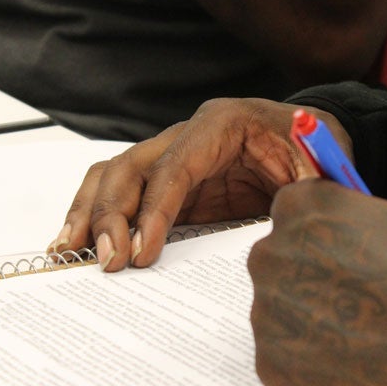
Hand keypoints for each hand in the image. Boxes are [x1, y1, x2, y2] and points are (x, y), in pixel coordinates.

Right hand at [48, 98, 348, 270]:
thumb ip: (306, 186)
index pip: (175, 167)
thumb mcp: (318, 161)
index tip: (142, 251)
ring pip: (112, 176)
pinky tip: (76, 244)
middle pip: (130, 168)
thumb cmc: (310, 144)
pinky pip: (122, 193)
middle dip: (112, 214)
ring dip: (88, 213)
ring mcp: (170, 158)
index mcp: (220, 124)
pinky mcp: (167, 184)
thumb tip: (291, 220)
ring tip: (68, 252)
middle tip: (107, 262)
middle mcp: (185, 135)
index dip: (156, 210)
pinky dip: (95, 216)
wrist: (308, 135)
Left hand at [249, 181, 386, 385]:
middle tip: (357, 304)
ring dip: (312, 328)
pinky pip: (285, 364)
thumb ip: (379, 223)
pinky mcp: (275, 367)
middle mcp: (273, 255)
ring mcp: (268, 314)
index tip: (344, 254)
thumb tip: (381, 237)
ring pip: (281, 318)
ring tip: (364, 344)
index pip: (294, 214)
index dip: (323, 236)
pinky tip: (355, 372)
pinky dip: (313, 370)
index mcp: (303, 207)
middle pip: (280, 266)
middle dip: (311, 282)